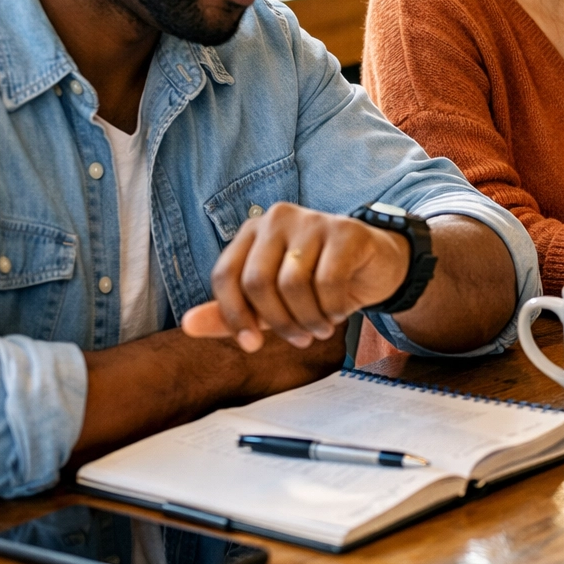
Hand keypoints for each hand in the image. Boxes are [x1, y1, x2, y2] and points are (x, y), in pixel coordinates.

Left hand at [181, 202, 410, 352]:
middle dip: (277, 322)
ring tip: (321, 328)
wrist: (376, 265)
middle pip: (257, 282)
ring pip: (293, 284)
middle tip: (299, 339)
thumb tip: (188, 325)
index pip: (225, 275)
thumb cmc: (318, 282)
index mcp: (253, 230)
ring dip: (308, 320)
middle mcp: (278, 218)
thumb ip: (231, 311)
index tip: (252, 345)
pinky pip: (328, 282)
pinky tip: (341, 312)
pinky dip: (333, 308)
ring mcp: (313, 220)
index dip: (234, 316)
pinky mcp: (346, 231)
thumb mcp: (272, 301)